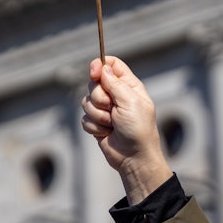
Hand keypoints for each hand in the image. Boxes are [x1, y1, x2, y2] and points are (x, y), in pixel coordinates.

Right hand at [81, 56, 172, 203]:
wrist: (134, 158)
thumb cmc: (138, 130)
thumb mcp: (131, 102)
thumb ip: (115, 83)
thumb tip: (103, 67)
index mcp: (128, 86)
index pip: (111, 64)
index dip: (99, 65)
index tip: (94, 73)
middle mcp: (116, 95)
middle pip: (94, 83)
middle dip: (100, 97)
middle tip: (112, 108)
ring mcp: (105, 109)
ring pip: (86, 101)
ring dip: (98, 115)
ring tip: (112, 124)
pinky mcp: (96, 122)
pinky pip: (84, 117)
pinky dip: (94, 126)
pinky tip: (106, 133)